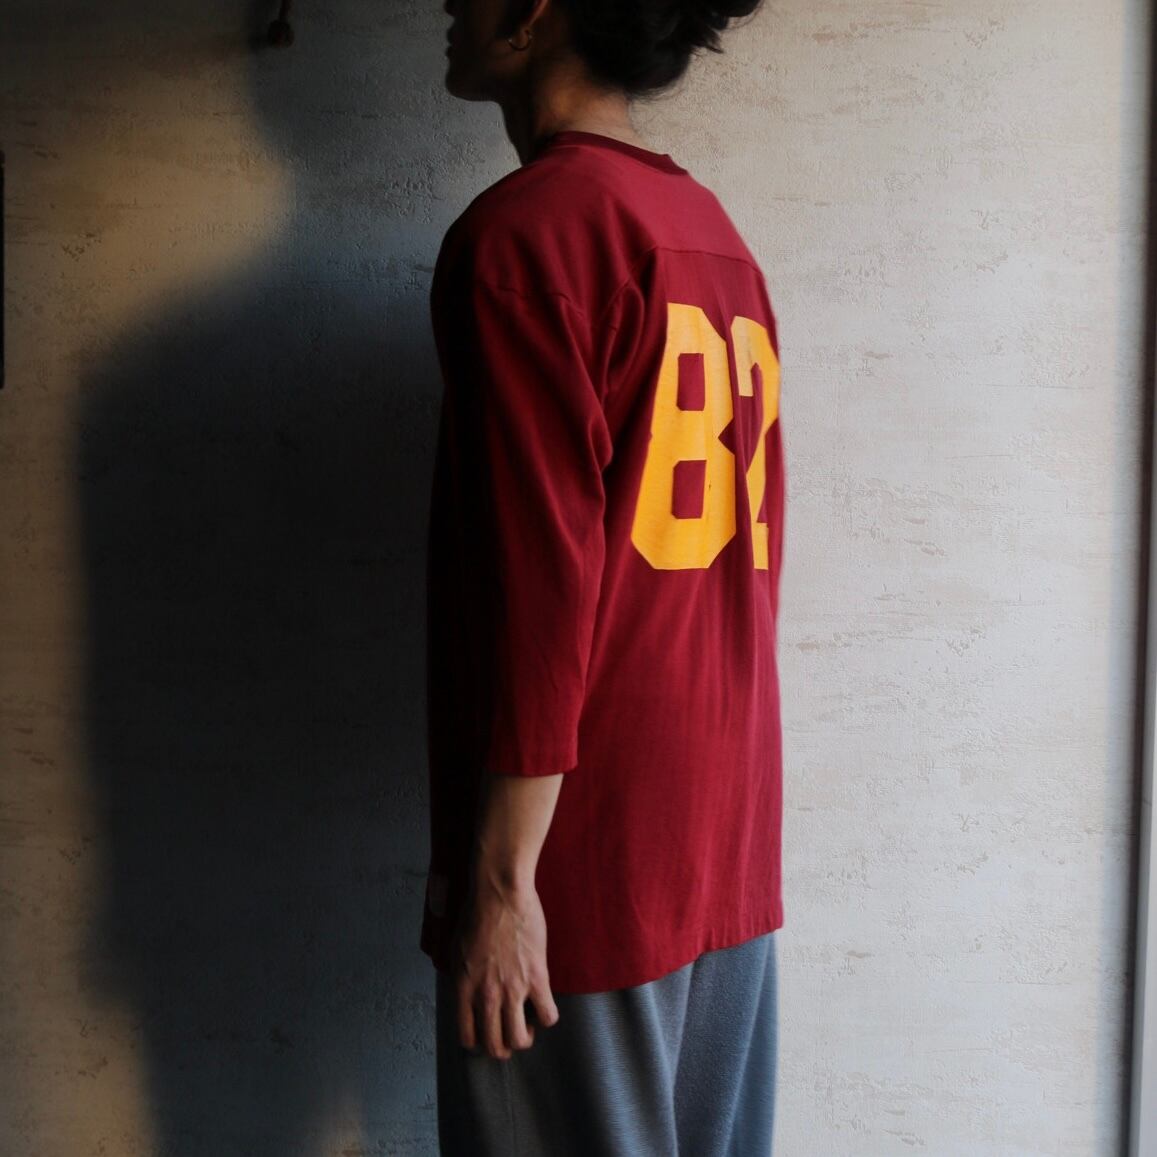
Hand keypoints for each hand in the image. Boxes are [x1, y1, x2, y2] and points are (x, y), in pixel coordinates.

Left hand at [451, 873, 559, 1059]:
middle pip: (494, 1046)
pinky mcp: (537, 978)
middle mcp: (485, 995)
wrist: (500, 892)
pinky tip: (544, 1005)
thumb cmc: (476, 914)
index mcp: (463, 988)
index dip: (478, 1043)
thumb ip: (462, 978)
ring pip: (519, 1039)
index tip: (486, 1034)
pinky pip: (547, 1015)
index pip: (467, 1037)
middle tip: (509, 1034)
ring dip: (524, 1037)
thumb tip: (468, 995)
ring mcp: (512, 989)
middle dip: (503, 1048)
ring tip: (526, 1023)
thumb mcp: (456, 950)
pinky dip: (547, 1018)